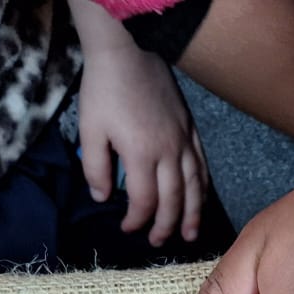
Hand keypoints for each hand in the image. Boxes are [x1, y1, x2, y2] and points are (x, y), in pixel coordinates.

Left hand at [77, 43, 207, 244]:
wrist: (128, 50)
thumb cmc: (104, 89)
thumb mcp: (90, 130)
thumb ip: (95, 167)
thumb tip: (103, 197)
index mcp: (141, 154)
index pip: (144, 201)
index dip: (136, 220)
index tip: (127, 228)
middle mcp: (168, 152)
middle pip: (173, 200)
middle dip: (166, 226)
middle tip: (158, 242)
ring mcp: (183, 140)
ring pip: (194, 186)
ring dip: (193, 214)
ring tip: (190, 235)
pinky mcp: (190, 128)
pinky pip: (202, 164)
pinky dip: (203, 186)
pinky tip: (201, 198)